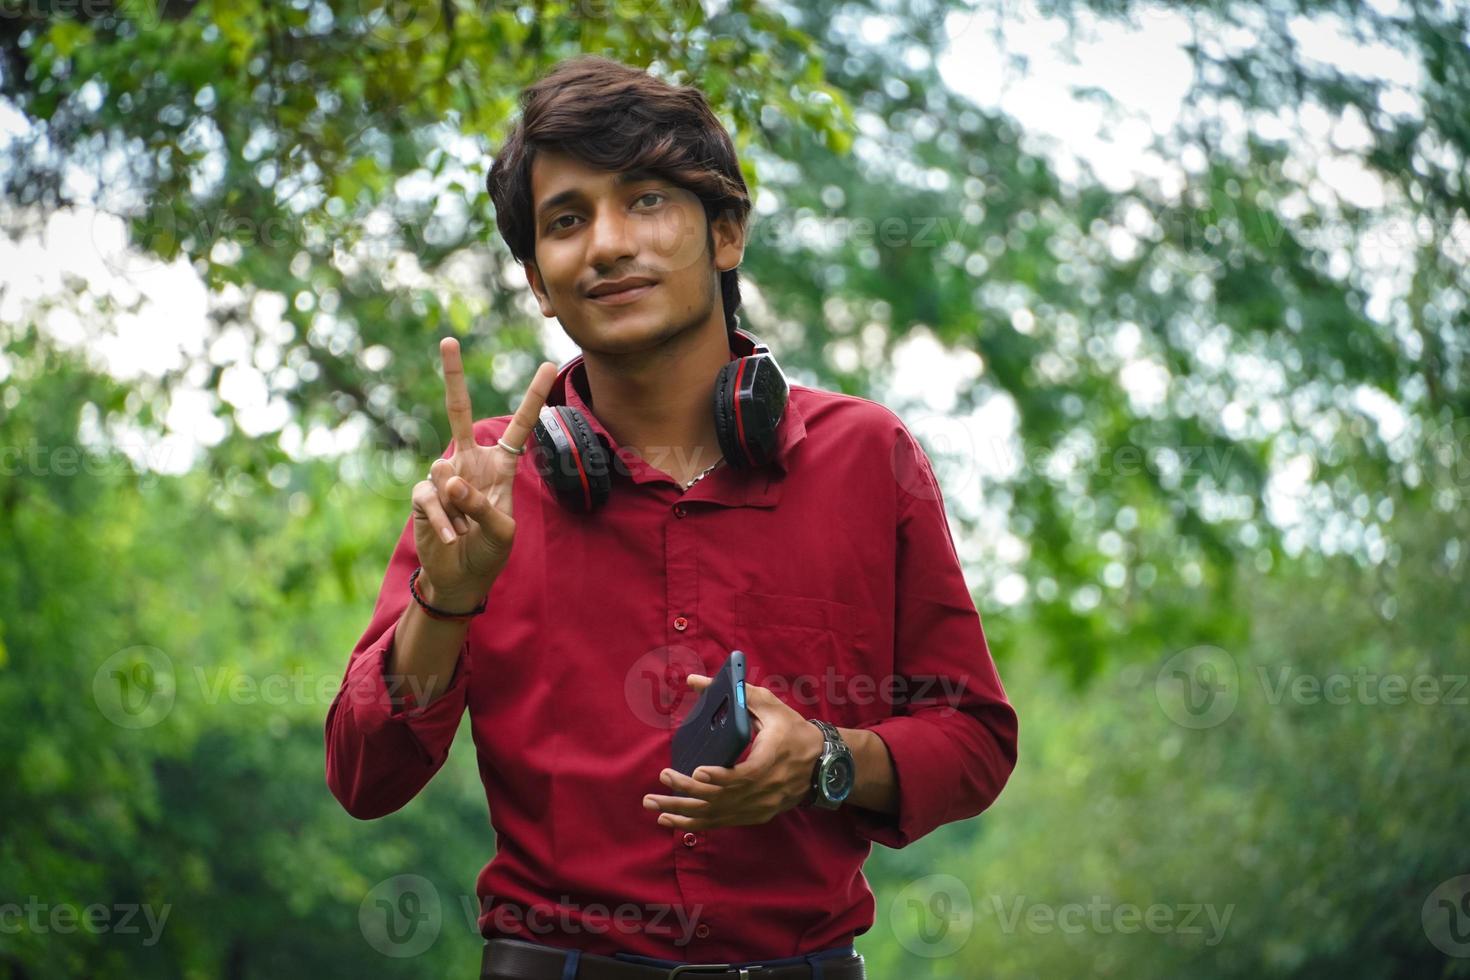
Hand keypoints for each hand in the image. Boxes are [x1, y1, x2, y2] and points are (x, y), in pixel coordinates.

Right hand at [411, 337, 556, 605]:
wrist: (460, 578)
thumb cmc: (490, 551)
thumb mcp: (502, 531)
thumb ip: (481, 504)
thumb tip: (449, 478)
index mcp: (500, 467)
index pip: (520, 427)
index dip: (533, 397)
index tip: (549, 365)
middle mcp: (470, 463)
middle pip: (460, 412)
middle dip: (453, 376)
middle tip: (449, 340)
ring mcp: (444, 476)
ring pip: (444, 472)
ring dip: (458, 508)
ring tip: (466, 531)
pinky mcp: (423, 494)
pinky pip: (431, 497)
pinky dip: (443, 520)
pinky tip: (452, 538)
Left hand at [642, 674, 825, 830]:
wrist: (821, 763)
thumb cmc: (791, 729)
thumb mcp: (769, 705)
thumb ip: (736, 691)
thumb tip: (695, 681)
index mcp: (773, 759)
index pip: (746, 776)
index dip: (721, 777)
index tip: (697, 772)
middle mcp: (767, 789)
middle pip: (724, 798)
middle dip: (688, 793)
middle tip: (663, 777)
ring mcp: (762, 806)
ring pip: (719, 816)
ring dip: (683, 813)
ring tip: (653, 806)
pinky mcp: (756, 815)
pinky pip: (722, 823)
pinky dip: (695, 824)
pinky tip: (671, 821)